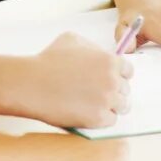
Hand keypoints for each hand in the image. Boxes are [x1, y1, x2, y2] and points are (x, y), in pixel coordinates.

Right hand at [12, 32, 131, 129]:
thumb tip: (100, 55)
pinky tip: (88, 112)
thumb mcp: (71, 40)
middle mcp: (112, 81)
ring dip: (111, 105)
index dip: (118, 74)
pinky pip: (111, 120)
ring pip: (122, 106)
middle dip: (114, 90)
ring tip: (96, 104)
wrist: (32, 84)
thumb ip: (92, 47)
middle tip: (99, 93)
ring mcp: (106, 101)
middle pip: (125, 89)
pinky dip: (102, 118)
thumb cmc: (48, 60)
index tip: (109, 79)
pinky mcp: (98, 119)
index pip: (128, 71)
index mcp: (109, 61)